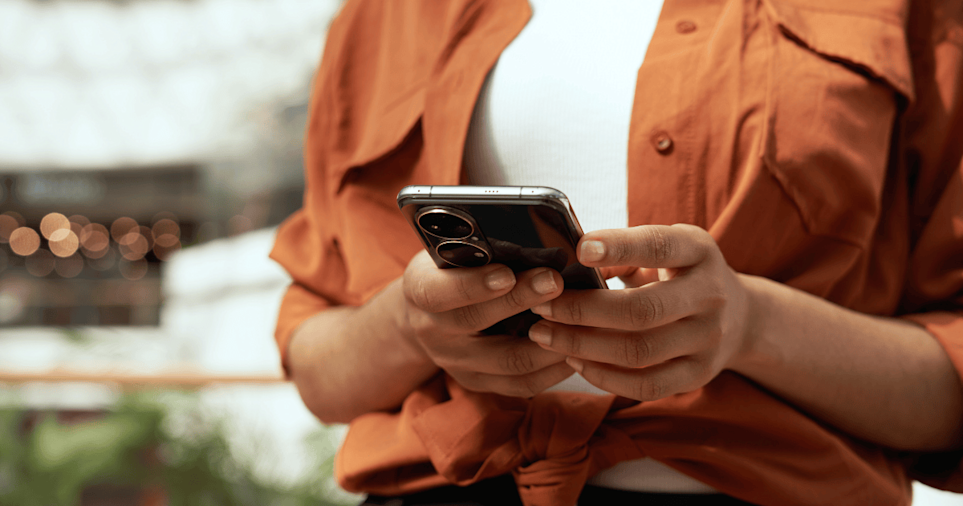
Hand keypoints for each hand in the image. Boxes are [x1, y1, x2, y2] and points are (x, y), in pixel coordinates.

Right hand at [399, 250, 573, 396]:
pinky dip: (554, 368)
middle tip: (555, 282)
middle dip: (520, 300)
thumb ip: (479, 246)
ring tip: (578, 316)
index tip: (506, 273)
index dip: (472, 285)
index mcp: (419, 289)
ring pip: (508, 361)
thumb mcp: (449, 250)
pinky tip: (576, 345)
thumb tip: (535, 235)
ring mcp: (456, 362)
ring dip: (548, 339)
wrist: (425, 316)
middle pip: (477, 322)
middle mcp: (432, 330)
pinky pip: (521, 385)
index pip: (438, 291)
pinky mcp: (479, 382)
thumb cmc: (449, 269)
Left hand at [527, 224, 752, 400]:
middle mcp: (711, 295)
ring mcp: (709, 340)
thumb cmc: (679, 274)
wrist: (740, 316)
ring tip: (546, 335)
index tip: (579, 248)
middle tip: (541, 306)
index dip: (619, 248)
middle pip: (642, 310)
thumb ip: (619, 255)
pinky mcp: (699, 375)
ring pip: (639, 352)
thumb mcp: (662, 251)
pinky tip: (574, 361)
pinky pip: (647, 386)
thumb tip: (568, 267)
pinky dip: (604, 377)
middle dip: (582, 310)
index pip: (659, 246)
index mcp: (698, 251)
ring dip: (583, 345)